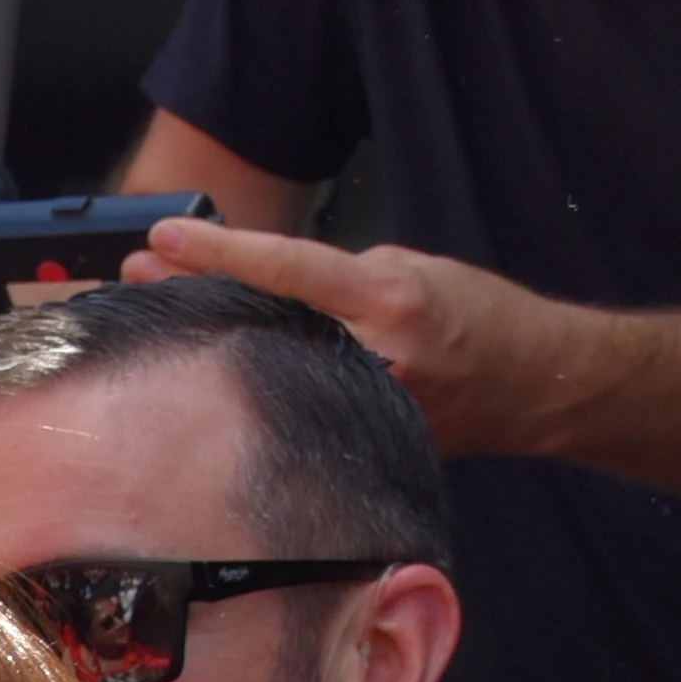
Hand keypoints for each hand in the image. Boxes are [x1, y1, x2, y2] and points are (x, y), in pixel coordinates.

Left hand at [120, 216, 606, 463]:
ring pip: (271, 371)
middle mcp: (376, 360)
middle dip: (197, 296)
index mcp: (391, 301)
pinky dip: (256, 386)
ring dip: (216, 342)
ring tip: (161, 317)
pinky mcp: (362, 445)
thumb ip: (339, 280)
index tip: (166, 236)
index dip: (223, 250)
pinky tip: (215, 375)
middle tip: (139, 275)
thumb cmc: (481, 316)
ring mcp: (366, 410)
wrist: (541, 384)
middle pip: (264, 325)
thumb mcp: (413, 269)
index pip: (290, 268)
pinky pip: (295, 408)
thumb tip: (264, 285)